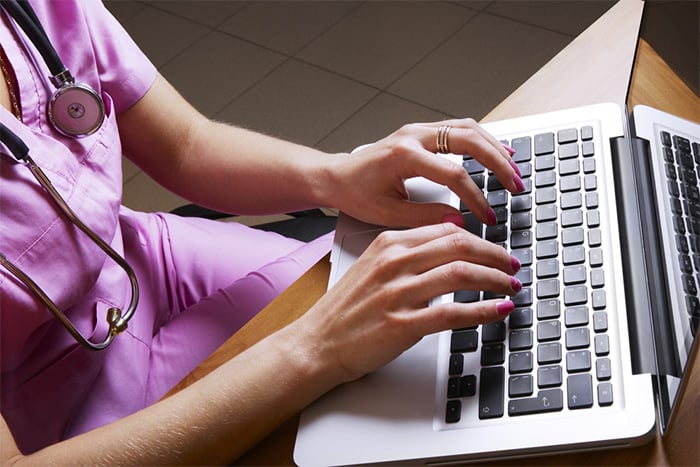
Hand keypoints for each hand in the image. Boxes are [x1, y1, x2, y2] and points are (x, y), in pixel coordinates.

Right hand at [293, 223, 520, 383]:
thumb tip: (450, 244)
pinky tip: (498, 310)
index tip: (495, 251)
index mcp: (388, 243)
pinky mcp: (402, 324)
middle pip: (460, 247)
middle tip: (511, 267)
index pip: (448, 230)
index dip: (481, 240)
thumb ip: (407, 252)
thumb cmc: (346, 308)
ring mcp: (398, 293)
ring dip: (495, 280)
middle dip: (495, 256)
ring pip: (462, 275)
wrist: (316, 342)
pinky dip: (483, 310)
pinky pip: (454, 313)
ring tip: (510, 287)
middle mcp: (394, 263)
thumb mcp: (372, 266)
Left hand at [326, 118, 522, 226]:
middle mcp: (413, 136)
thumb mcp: (387, 213)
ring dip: (494, 146)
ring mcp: (417, 130)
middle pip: (468, 140)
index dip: (476, 198)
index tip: (488, 216)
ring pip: (467, 128)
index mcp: (404, 156)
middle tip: (516, 184)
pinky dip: (481, 139)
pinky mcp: (420, 132)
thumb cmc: (356, 193)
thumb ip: (425, 218)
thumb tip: (458, 222)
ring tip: (514, 168)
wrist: (336, 176)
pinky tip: (495, 152)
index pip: (453, 175)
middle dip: (497, 163)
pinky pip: (458, 128)